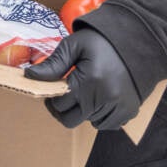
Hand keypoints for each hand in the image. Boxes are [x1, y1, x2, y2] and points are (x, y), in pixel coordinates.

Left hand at [24, 28, 140, 130]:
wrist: (137, 40)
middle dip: (63, 108)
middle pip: (70, 119)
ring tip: (87, 89)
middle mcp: (104, 99)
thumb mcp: (75, 45)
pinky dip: (99, 115)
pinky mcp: (129, 112)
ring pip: (87, 122)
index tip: (53, 87)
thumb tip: (29, 76)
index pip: (59, 103)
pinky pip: (105, 125)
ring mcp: (118, 108)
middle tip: (65, 93)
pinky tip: (100, 97)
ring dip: (82, 110)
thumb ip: (53, 64)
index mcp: (89, 81)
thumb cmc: (103, 41)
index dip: (51, 97)